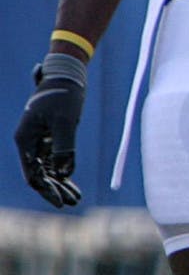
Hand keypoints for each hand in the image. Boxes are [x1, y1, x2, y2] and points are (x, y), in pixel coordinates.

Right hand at [14, 53, 86, 207]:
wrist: (68, 71)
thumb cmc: (64, 93)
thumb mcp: (66, 121)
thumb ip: (64, 147)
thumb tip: (63, 173)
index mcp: (26, 139)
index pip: (32, 173)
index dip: (46, 190)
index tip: (60, 202)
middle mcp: (29, 142)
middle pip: (39, 174)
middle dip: (55, 190)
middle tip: (72, 202)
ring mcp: (39, 140)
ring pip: (48, 169)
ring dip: (61, 183)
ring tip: (76, 199)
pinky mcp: (50, 136)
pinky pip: (55, 160)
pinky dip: (64, 172)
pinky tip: (74, 186)